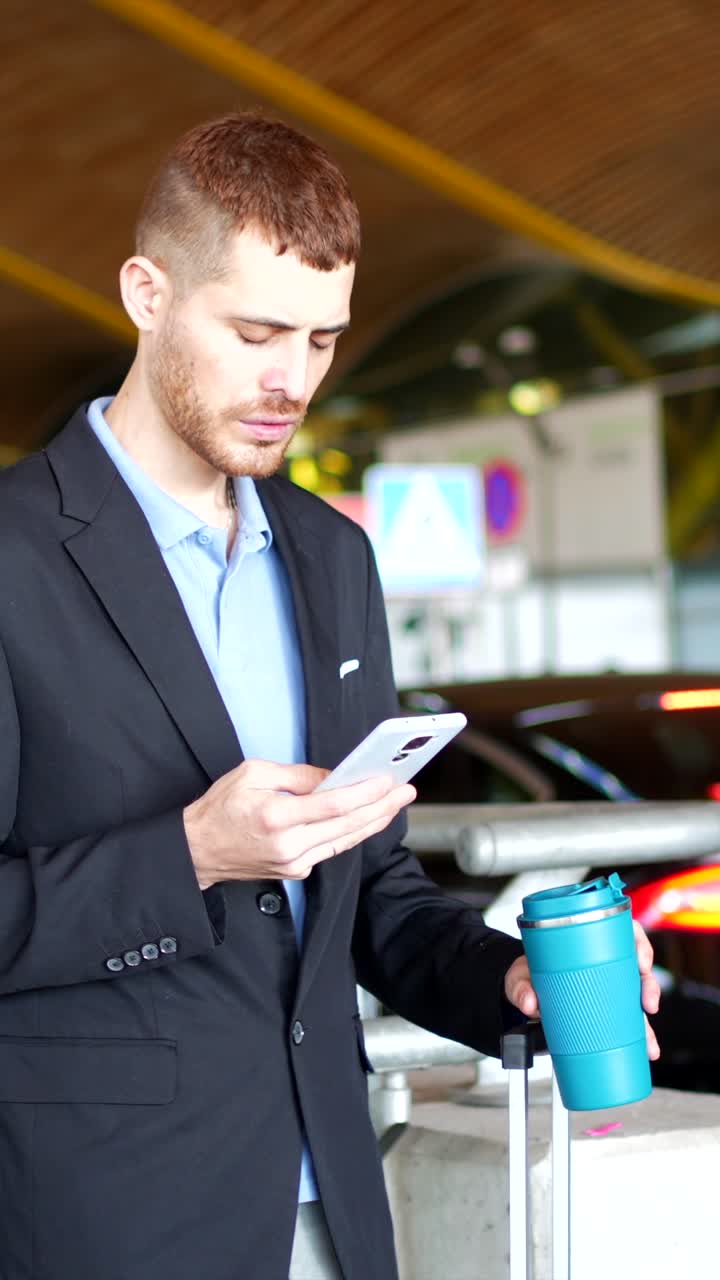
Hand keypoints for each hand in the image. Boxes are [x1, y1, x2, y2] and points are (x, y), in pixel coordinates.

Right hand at [183, 758, 415, 888]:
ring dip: (374, 821)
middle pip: (348, 825)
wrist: (197, 852)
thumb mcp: (252, 774)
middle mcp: (289, 844)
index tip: (388, 780)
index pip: (333, 805)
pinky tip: (368, 819)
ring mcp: (294, 862)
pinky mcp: (296, 871)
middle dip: (382, 807)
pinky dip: (352, 833)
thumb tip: (333, 776)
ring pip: (345, 840)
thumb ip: (297, 775)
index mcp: (276, 815)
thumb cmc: (220, 808)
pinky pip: (331, 849)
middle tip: (406, 791)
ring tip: (396, 803)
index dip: (365, 793)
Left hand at [504, 918, 660, 1059]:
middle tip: (648, 1003)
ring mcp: (606, 987)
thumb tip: (530, 1003)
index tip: (641, 962)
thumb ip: (521, 987)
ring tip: (649, 1042)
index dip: (638, 943)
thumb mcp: (520, 976)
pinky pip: (626, 1020)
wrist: (522, 993)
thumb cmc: (527, 974)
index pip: (622, 931)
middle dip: (649, 985)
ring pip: (636, 997)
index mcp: (587, 942)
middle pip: (637, 966)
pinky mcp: (604, 1009)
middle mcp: (602, 963)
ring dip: (647, 1020)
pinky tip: (645, 1050)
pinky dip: (638, 1036)